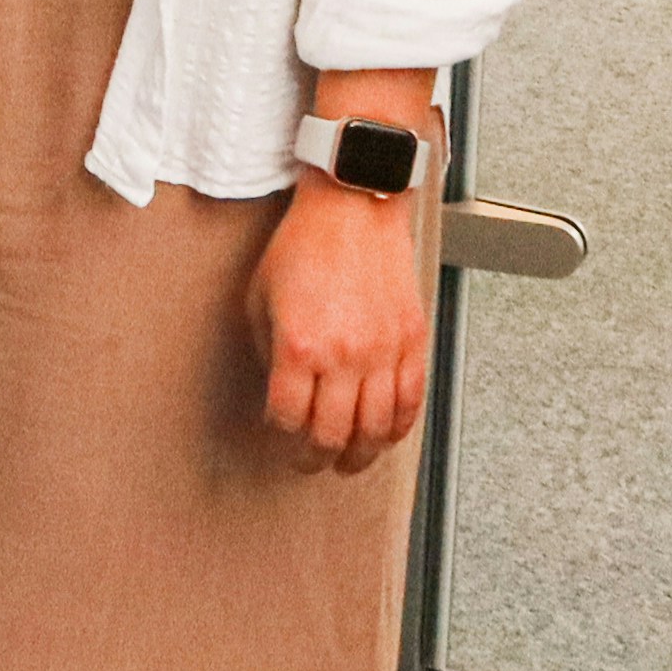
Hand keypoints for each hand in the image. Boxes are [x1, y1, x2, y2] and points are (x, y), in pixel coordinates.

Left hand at [252, 171, 433, 472]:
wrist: (353, 208)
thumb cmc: (303, 244)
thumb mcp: (259, 297)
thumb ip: (265, 350)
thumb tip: (277, 391)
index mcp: (300, 347)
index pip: (289, 418)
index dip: (280, 437)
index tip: (278, 437)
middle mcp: (345, 356)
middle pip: (331, 434)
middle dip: (315, 458)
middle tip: (308, 462)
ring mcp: (383, 351)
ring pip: (376, 429)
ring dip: (359, 455)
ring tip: (347, 462)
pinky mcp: (411, 341)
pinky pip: (410, 401)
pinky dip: (397, 429)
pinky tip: (384, 436)